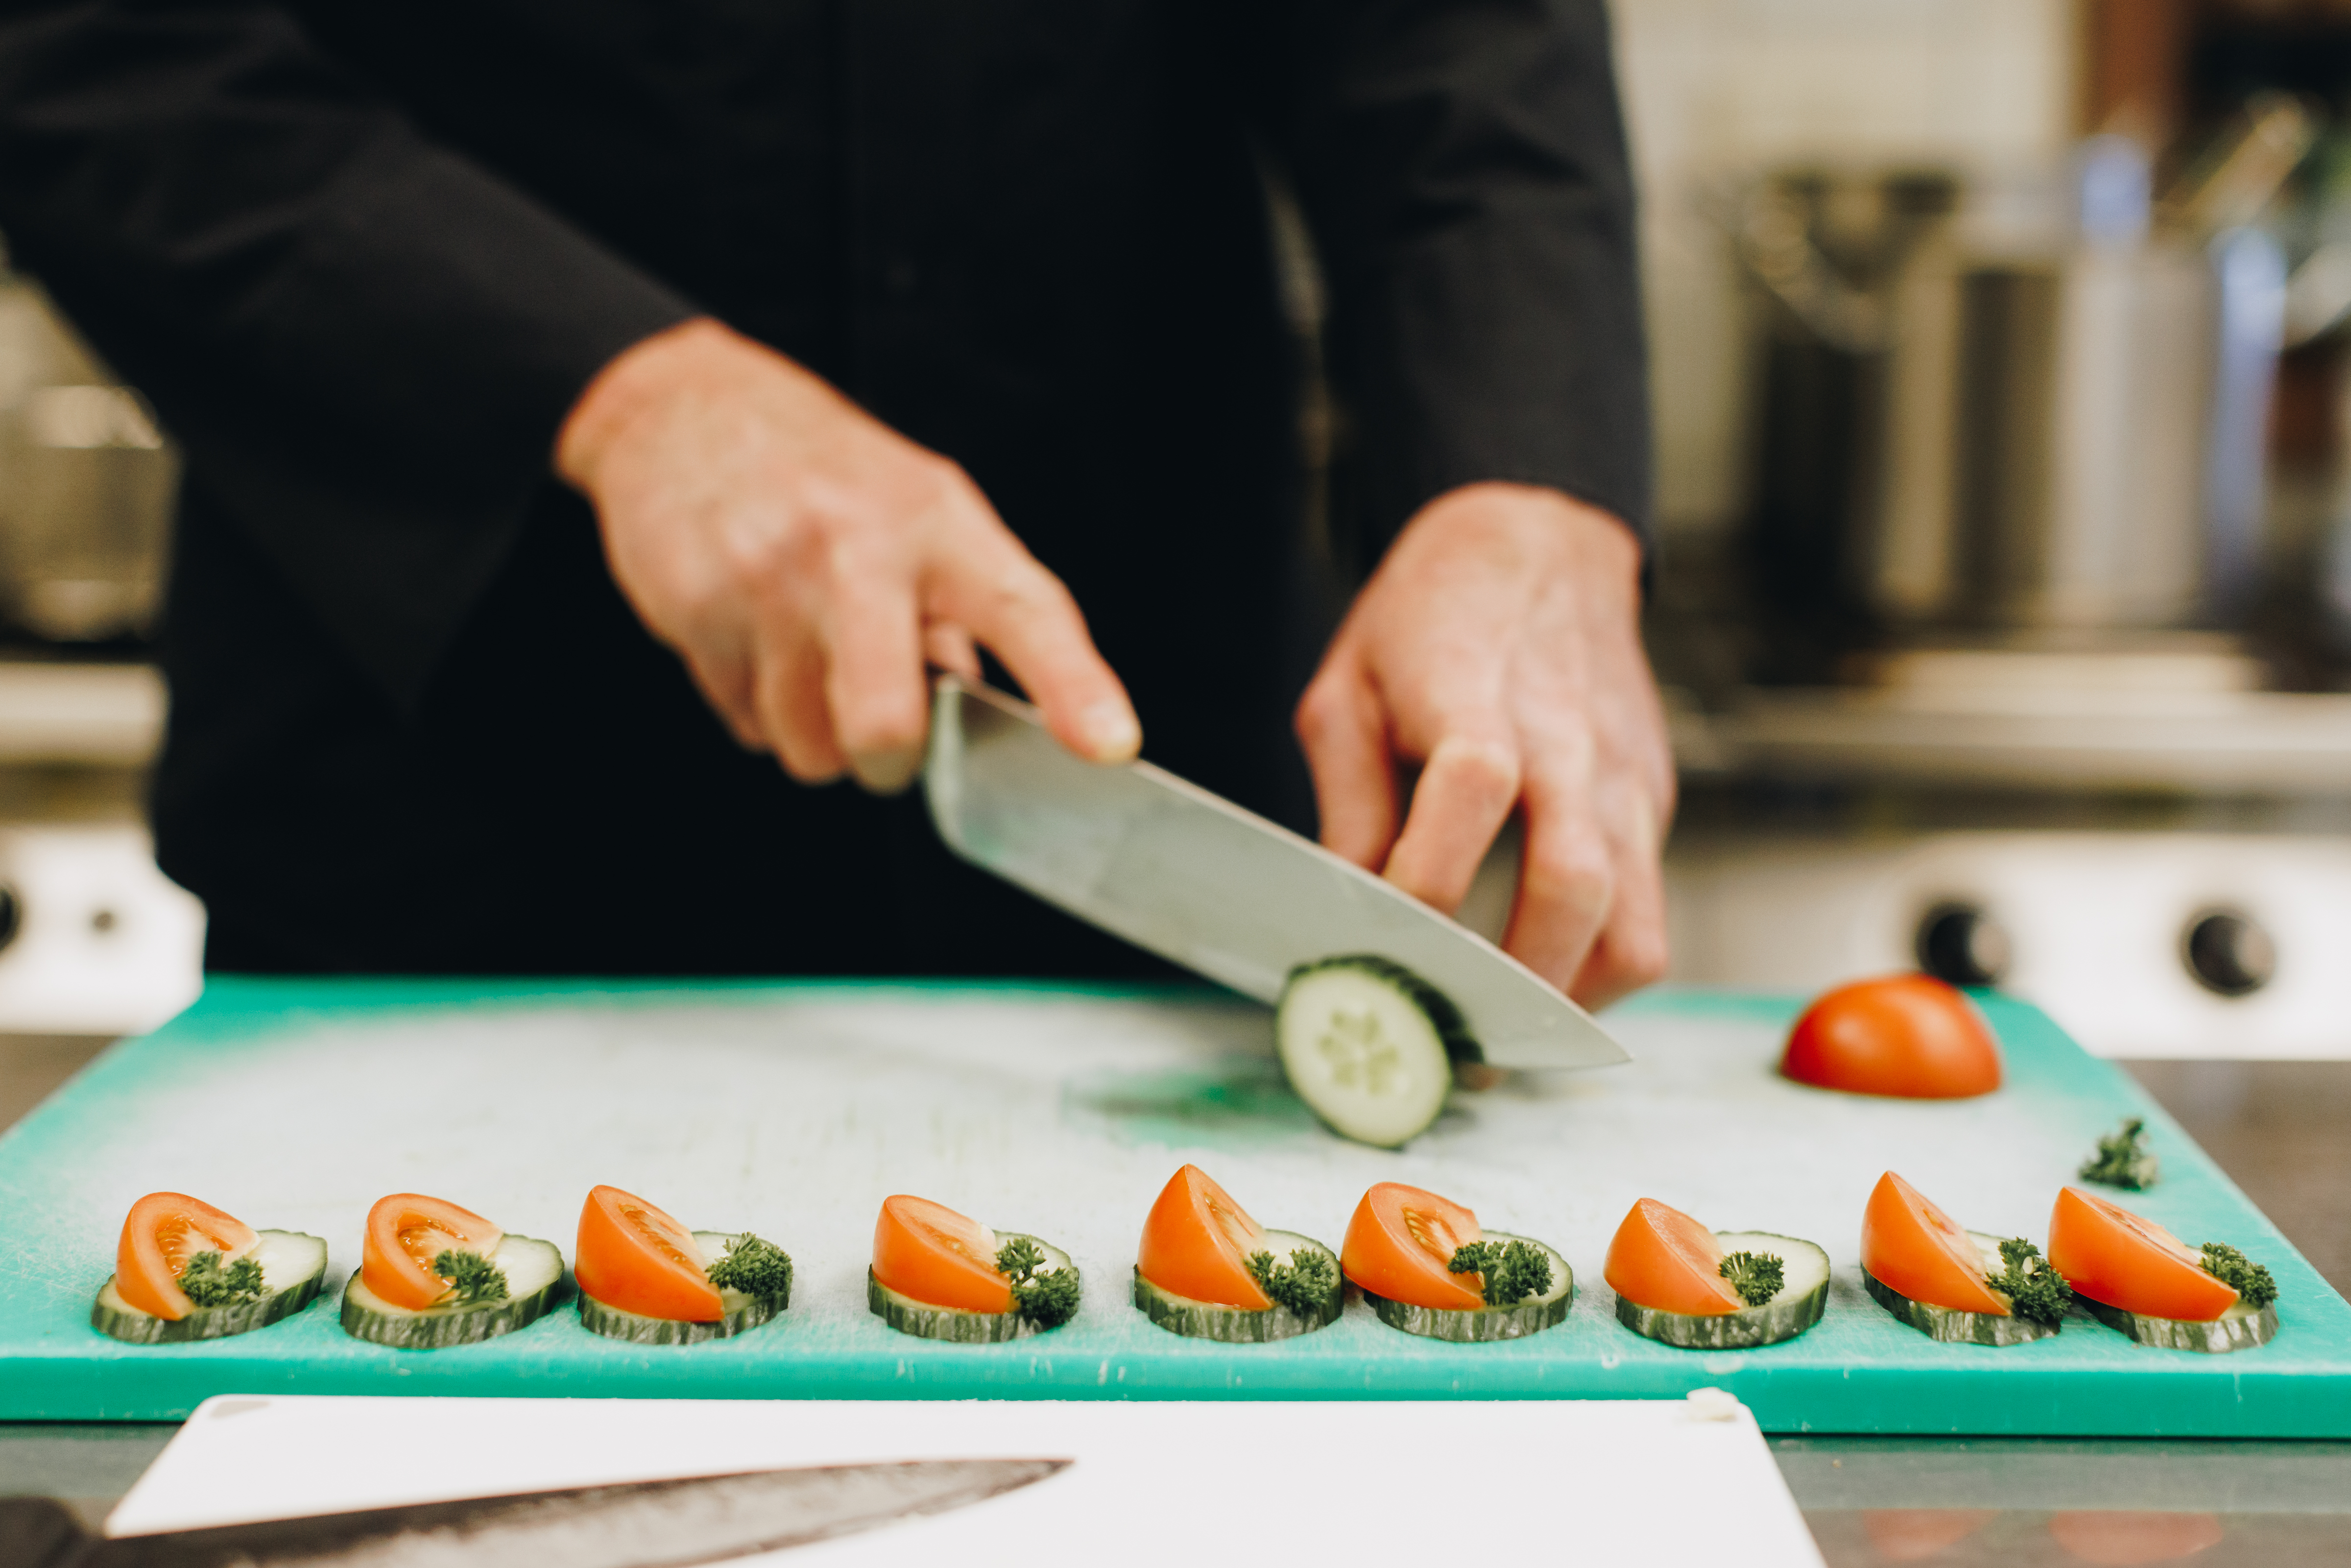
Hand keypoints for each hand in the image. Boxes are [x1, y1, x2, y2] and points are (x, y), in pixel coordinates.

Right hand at [556, 318, 1139, 790]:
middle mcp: (857, 545)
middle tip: (881, 735)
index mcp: (937, 521)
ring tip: (804, 654)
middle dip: (886, 761)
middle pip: (885, 723)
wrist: (684, 409)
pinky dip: (752, 703)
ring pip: (806, 744)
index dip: (1072, 685)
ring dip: (811, 730)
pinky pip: (742, 720)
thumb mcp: (918, 511)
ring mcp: (769, 576)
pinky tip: (751, 636)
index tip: (1111, 744)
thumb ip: (965, 613)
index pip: (1023, 610)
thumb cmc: (823, 475)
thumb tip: (975, 707)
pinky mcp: (696, 606)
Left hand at [1296, 483, 1673, 1008]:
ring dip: (1570, 1000)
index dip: (1422, 892)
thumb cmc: (1430, 619)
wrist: (1540, 544)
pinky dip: (1599, 967)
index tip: (1376, 954)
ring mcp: (1625, 780)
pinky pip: (1648, 914)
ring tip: (1502, 1039)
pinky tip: (1539, 980)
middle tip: (1452, 1047)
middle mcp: (1570, 745)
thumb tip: (1346, 916)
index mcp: (1478, 697)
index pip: (1469, 799)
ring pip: (1635, 926)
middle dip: (1511, 986)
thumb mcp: (1349, 690)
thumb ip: (1349, 805)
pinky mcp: (1651, 804)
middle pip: (1573, 887)